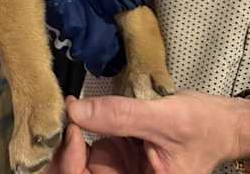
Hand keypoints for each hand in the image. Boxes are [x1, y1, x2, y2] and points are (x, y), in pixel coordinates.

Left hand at [48, 92, 248, 173]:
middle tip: (55, 120)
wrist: (221, 122)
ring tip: (62, 111)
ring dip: (66, 137)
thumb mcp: (163, 119)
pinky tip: (74, 110)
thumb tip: (74, 109)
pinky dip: (78, 127)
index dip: (71, 163)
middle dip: (62, 151)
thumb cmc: (204, 127)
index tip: (71, 128)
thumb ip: (119, 115)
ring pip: (78, 160)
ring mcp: (118, 167)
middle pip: (78, 173)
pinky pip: (88, 143)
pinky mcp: (117, 150)